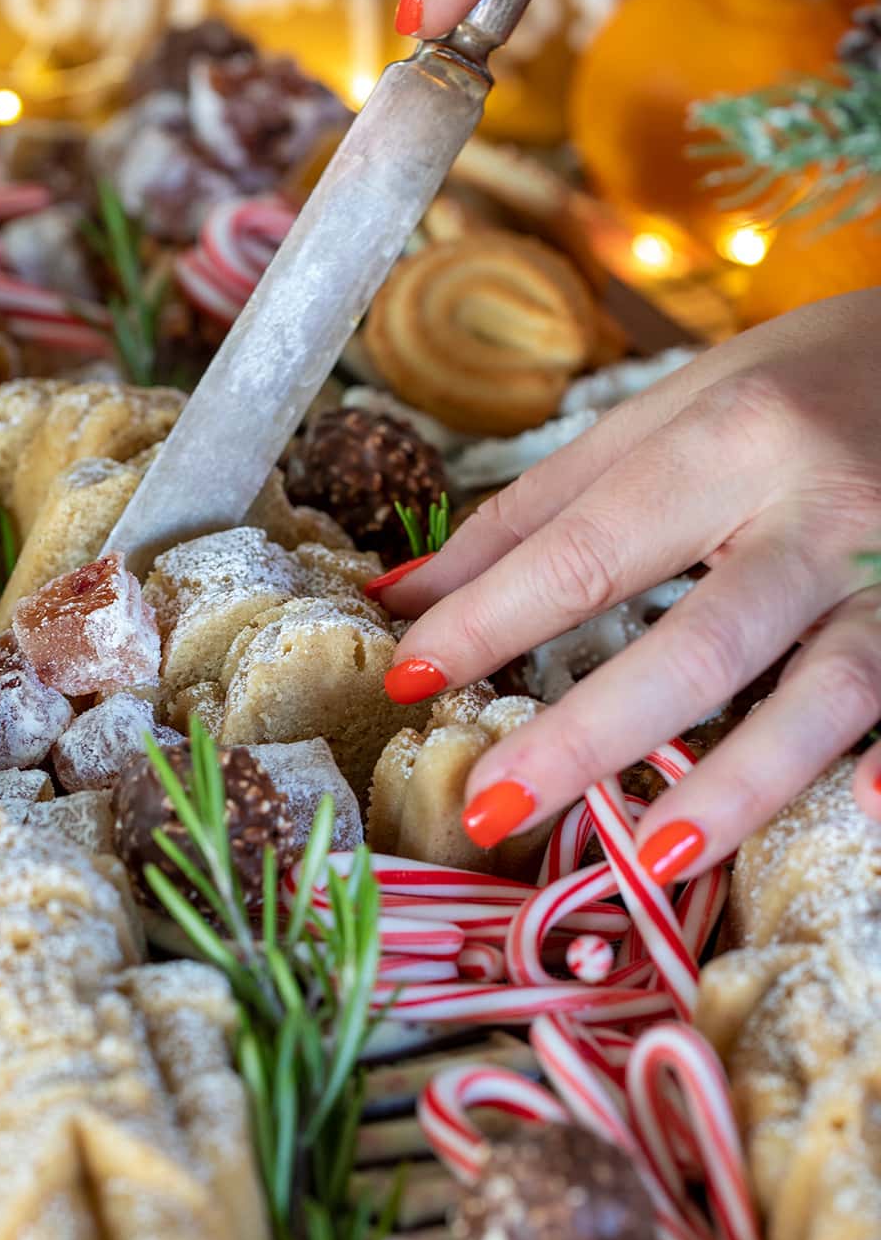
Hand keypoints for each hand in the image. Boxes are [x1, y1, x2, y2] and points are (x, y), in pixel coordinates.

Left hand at [377, 291, 880, 881]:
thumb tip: (405, 595)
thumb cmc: (794, 383)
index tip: (407, 680)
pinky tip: (867, 806)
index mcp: (731, 440)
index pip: (588, 551)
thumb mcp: (664, 414)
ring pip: (828, 691)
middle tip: (492, 810)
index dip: (491, 621)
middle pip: (700, 642)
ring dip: (740, 781)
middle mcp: (821, 508)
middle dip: (590, 736)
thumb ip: (539, 512)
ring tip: (654, 855)